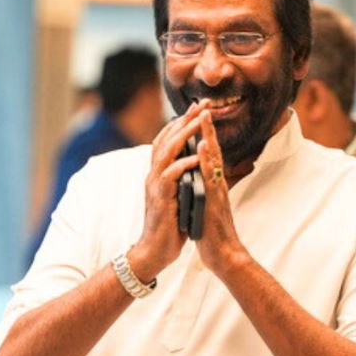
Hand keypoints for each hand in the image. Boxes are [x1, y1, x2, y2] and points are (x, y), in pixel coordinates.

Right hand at [133, 100, 209, 277]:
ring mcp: (155, 186)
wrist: (155, 250)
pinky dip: (182, 165)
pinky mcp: (160, 199)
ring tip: (198, 122)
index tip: (199, 108)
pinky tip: (195, 157)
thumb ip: (184, 177)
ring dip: (182, 135)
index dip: (182, 122)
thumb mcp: (179, 194)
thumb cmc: (171, 223)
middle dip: (184, 120)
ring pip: (166, 153)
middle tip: (201, 104)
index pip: (169, 140)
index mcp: (159, 172)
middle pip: (167, 139)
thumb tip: (196, 161)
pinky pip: (170, 177)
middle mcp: (154, 174)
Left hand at [195, 110, 248, 274]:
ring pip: (213, 159)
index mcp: (212, 183)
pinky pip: (210, 176)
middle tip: (203, 105)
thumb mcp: (207, 205)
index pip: (207, 154)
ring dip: (209, 136)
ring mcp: (217, 190)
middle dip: (207, 127)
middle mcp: (216, 183)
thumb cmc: (214, 231)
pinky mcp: (214, 200)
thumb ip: (205, 189)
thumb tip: (200, 178)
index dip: (203, 135)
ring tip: (204, 116)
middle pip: (213, 150)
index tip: (196, 117)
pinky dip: (207, 159)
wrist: (224, 255)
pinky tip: (204, 146)